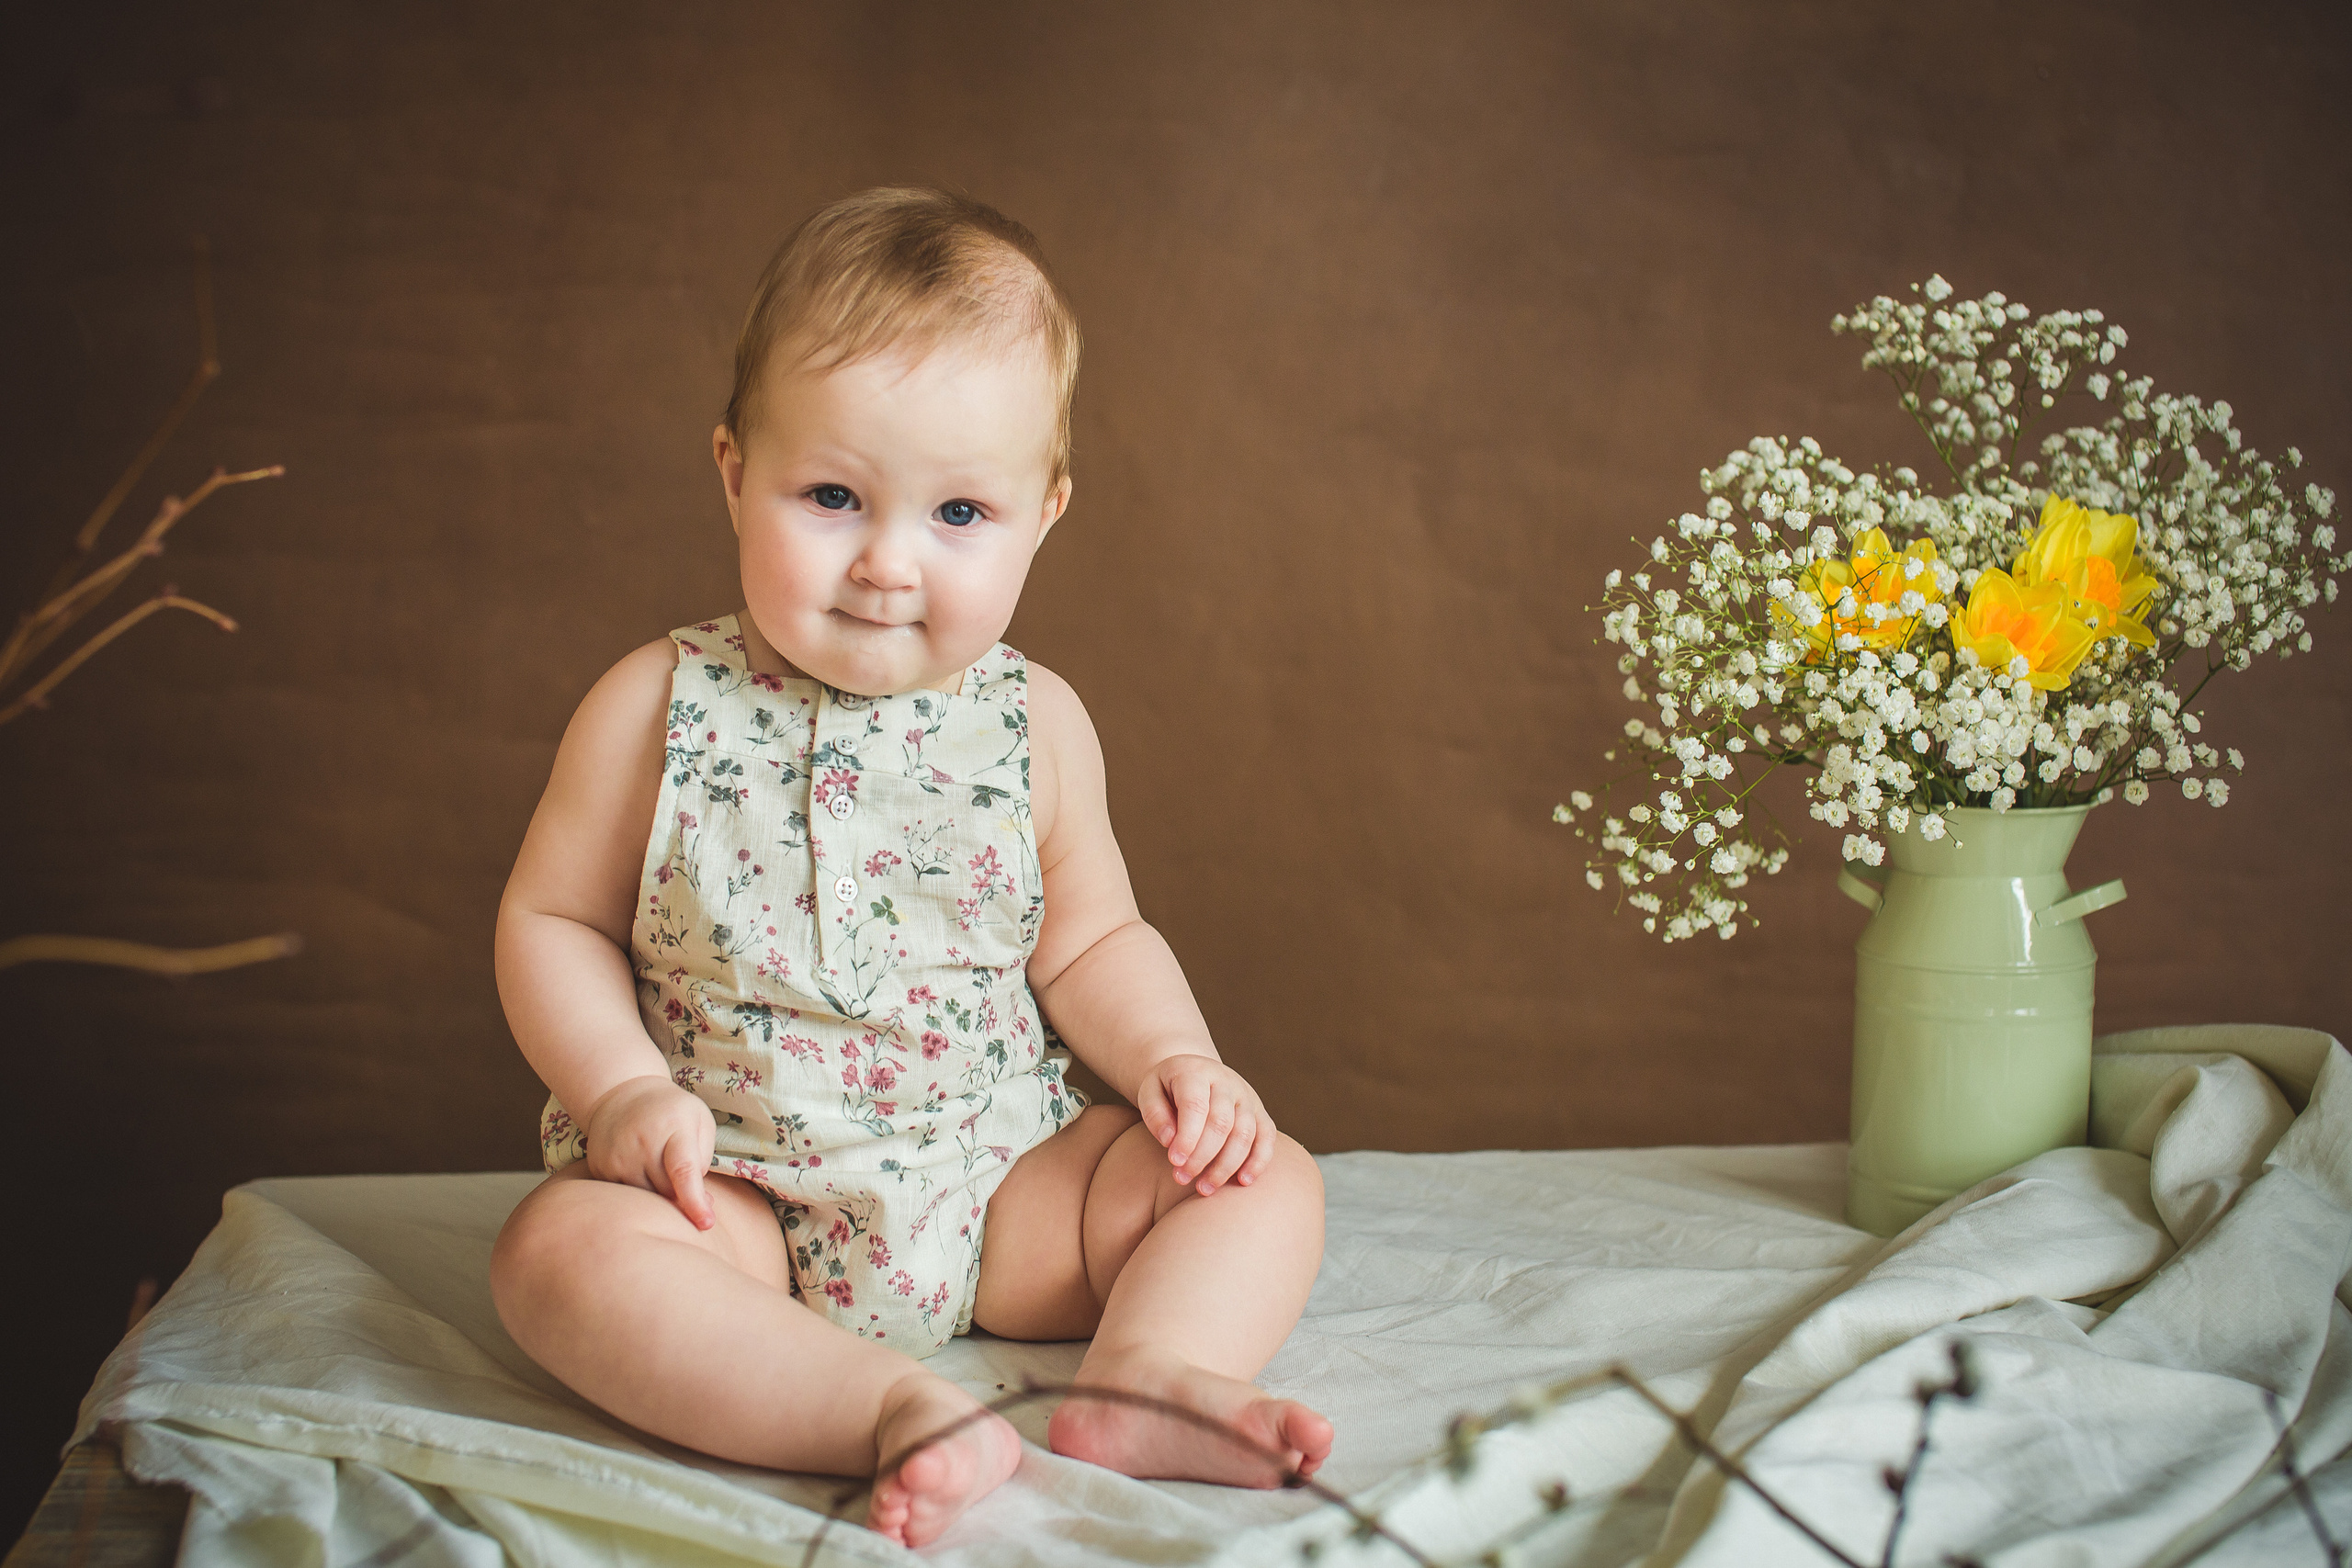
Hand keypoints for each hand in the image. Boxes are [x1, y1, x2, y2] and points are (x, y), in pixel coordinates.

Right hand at [583, 1074, 717, 1229]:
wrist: (622, 1094)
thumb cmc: (672, 1112)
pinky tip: (641, 1169)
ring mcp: (617, 1156)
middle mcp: (641, 1143)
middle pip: (666, 1191)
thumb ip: (702, 1160)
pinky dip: (639, 1192)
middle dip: (681, 1195)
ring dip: (659, 1194)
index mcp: (673, 1128)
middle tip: (687, 1181)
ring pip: (645, 1198)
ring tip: (660, 1166)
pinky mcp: (601, 1168)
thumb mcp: (699, 1121)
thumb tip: (699, 1202)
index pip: (683, 1171)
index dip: (694, 1201)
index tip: (706, 1224)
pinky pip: (625, 1196)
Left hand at [1135, 1054, 1277, 1196]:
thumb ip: (1155, 1115)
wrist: (1193, 1073)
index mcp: (1197, 1072)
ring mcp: (1247, 1096)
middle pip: (1221, 1123)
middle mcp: (1227, 1082)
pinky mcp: (1260, 1112)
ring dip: (1226, 1166)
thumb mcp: (1150, 1093)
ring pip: (1245, 1134)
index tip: (1175, 1163)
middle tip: (1181, 1178)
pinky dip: (1258, 1161)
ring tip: (1204, 1189)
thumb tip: (1169, 1141)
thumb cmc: (1167, 1089)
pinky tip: (1243, 1182)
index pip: (1196, 1106)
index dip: (1187, 1138)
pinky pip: (1267, 1137)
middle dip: (1202, 1156)